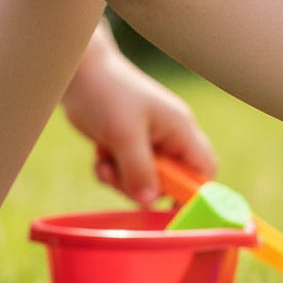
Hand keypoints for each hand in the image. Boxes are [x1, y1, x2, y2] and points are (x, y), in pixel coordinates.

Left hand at [62, 22, 215, 203]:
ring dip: (125, 180)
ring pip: (147, 177)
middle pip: (173, 179)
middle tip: (128, 183)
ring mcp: (149, 140)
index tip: (174, 210)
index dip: (196, 192)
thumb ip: (139, 169)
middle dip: (148, 186)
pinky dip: (113, 171)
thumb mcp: (124, 135)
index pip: (204, 169)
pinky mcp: (129, 143)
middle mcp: (170, 136)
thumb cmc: (107, 94)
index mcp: (181, 130)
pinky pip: (128, 170)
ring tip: (107, 165)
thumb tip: (149, 201)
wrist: (77, 71)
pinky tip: (100, 158)